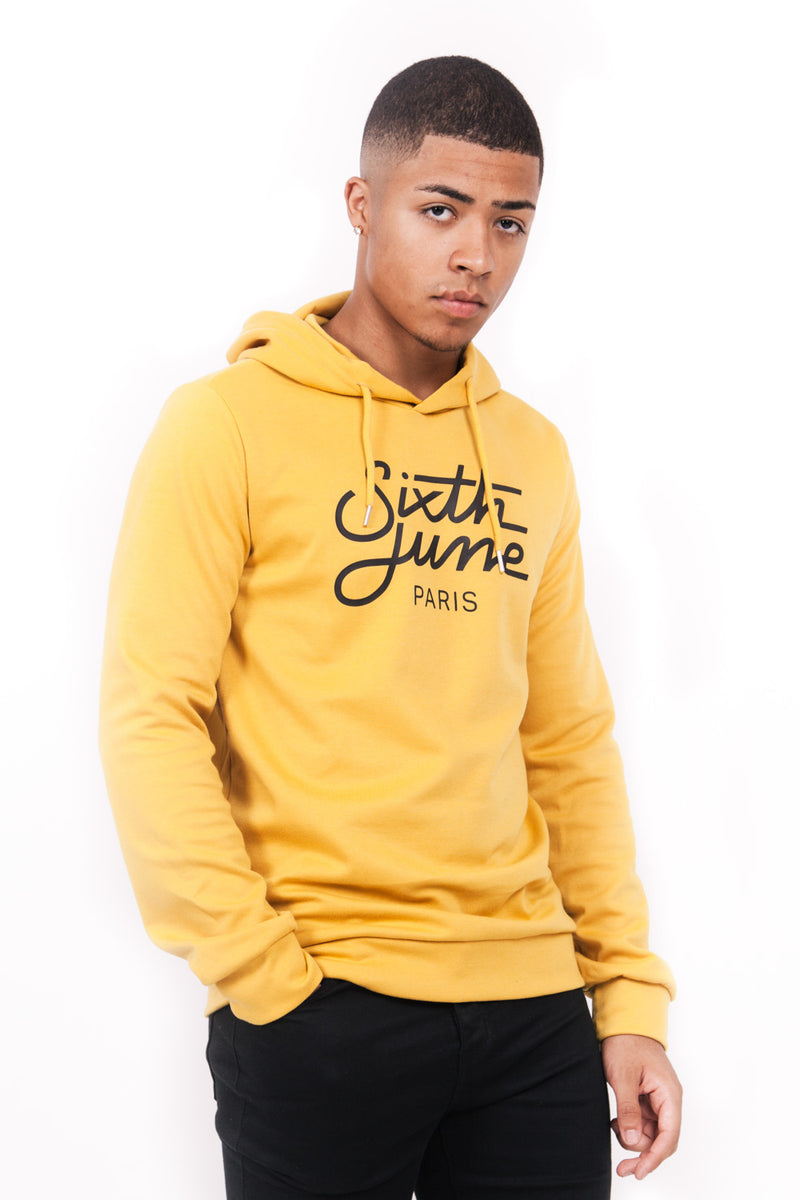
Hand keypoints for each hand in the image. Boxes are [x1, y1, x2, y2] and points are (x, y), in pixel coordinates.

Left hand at [601, 1033, 681, 1180]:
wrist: (623, 1022)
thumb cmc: (626, 1043)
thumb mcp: (623, 1077)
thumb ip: (628, 1110)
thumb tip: (633, 1140)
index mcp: (669, 1095)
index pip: (669, 1136)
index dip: (655, 1157)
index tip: (639, 1171)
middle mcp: (668, 1100)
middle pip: (661, 1139)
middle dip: (643, 1154)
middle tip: (623, 1168)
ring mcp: (658, 1100)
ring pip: (651, 1134)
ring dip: (634, 1139)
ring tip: (613, 1126)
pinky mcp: (648, 1098)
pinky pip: (643, 1122)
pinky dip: (630, 1127)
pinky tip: (615, 1122)